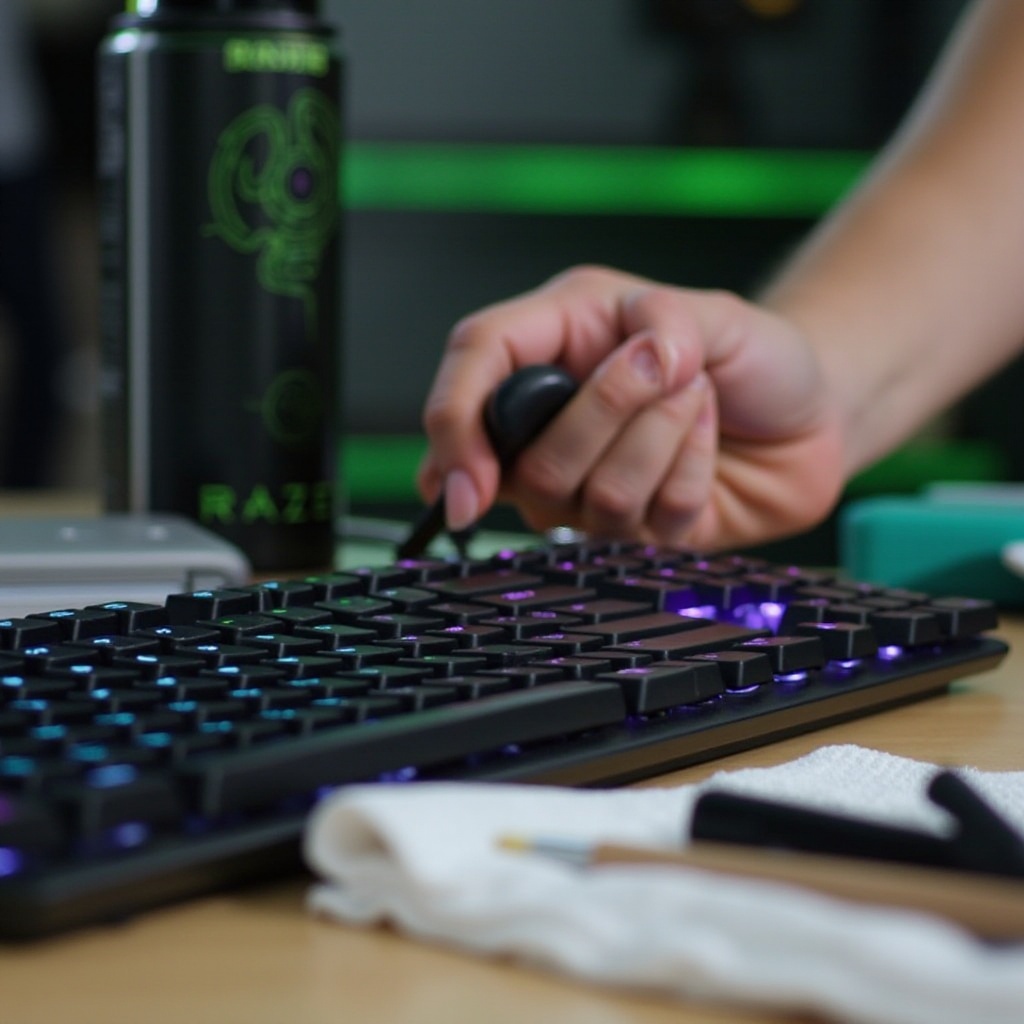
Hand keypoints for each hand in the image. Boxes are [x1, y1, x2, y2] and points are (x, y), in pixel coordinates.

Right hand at [418, 265, 845, 550]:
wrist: (811, 412)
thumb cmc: (752, 355)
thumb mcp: (714, 311)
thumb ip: (669, 321)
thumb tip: (638, 359)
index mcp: (553, 344)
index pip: (472, 374)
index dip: (454, 428)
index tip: (467, 480)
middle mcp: (557, 421)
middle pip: (528, 463)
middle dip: (608, 416)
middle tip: (669, 369)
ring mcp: (592, 483)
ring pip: (590, 498)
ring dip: (662, 441)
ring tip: (697, 402)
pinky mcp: (638, 531)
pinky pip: (650, 521)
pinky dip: (691, 474)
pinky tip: (708, 446)